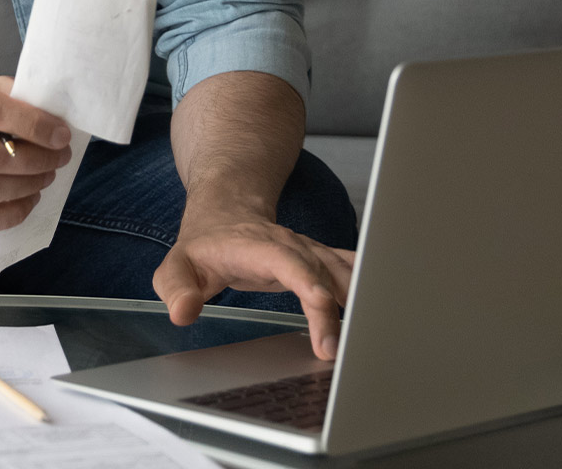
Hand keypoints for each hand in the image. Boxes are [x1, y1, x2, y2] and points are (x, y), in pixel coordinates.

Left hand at [153, 207, 356, 359]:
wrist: (226, 212)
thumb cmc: (203, 245)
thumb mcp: (175, 266)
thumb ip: (176, 289)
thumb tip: (183, 313)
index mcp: (257, 247)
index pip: (287, 261)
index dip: (307, 280)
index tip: (322, 303)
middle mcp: (291, 247)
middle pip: (322, 273)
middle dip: (336, 309)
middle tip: (339, 349)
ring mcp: (310, 253)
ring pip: (344, 273)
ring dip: (360, 302)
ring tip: (370, 338)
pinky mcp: (321, 261)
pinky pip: (352, 272)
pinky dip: (370, 289)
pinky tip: (386, 310)